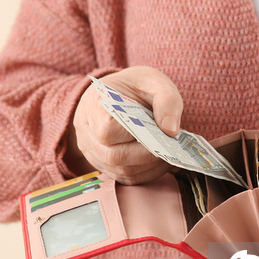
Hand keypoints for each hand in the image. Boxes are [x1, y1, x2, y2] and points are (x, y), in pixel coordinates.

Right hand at [64, 66, 182, 184]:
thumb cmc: (134, 86)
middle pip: (114, 156)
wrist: (118, 92)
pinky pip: (124, 178)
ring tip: (169, 153)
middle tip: (170, 146)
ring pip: (120, 171)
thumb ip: (166, 100)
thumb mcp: (154, 81)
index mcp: (94, 107)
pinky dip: (146, 173)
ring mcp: (92, 152)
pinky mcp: (103, 165)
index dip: (135, 135)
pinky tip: (160, 160)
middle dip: (147, 154)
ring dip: (149, 166)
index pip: (107, 131)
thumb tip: (171, 131)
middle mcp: (87, 133)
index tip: (159, 130)